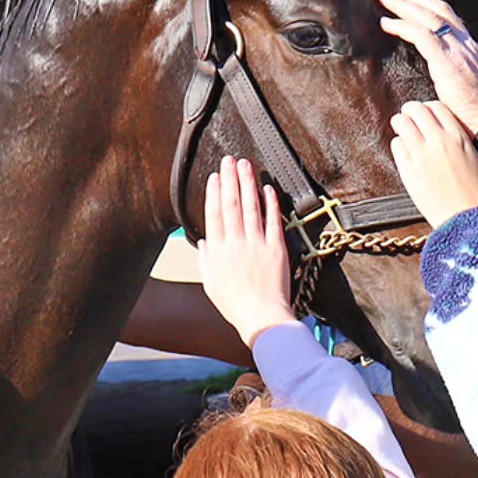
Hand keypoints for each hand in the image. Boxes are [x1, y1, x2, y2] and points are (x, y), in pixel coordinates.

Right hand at [197, 157, 294, 348]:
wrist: (262, 318)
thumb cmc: (235, 305)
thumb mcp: (211, 284)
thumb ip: (205, 260)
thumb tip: (202, 242)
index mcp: (217, 252)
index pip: (214, 215)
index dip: (214, 193)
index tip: (215, 176)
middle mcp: (235, 244)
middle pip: (231, 204)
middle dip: (229, 179)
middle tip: (229, 159)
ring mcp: (256, 245)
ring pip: (250, 207)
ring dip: (247, 183)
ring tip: (245, 165)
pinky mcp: (276, 249)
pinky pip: (272, 221)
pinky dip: (269, 203)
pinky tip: (267, 188)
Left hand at [377, 0, 477, 133]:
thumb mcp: (467, 89)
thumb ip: (454, 79)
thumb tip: (440, 85)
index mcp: (470, 50)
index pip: (448, 18)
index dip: (427, 5)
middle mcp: (466, 44)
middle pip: (437, 9)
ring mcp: (459, 51)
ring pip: (429, 16)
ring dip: (404, 4)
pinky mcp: (449, 62)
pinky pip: (423, 36)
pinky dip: (403, 26)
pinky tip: (387, 24)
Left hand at [389, 101, 477, 227]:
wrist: (465, 216)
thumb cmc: (473, 190)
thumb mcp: (472, 156)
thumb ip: (456, 138)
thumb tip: (439, 128)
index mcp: (457, 136)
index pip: (436, 107)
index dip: (427, 107)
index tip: (424, 113)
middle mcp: (439, 141)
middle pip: (416, 110)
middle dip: (409, 111)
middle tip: (407, 116)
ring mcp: (421, 155)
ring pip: (402, 124)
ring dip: (400, 123)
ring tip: (401, 128)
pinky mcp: (408, 170)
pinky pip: (397, 146)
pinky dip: (398, 144)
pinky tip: (404, 150)